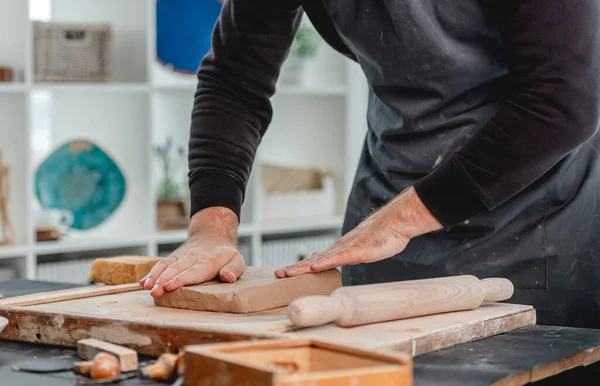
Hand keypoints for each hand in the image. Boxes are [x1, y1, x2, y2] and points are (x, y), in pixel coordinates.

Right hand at [140, 207, 244, 296]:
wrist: (212, 235)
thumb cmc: (225, 254)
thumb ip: (234, 269)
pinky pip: (161, 264)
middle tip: (155, 292)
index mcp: (207, 262)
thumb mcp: (237, 260)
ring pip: (165, 266)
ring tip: (146, 287)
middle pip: (175, 270)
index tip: (170, 285)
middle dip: (163, 281)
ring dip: (155, 277)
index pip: (193, 271)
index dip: (181, 279)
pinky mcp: (173, 259)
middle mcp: (191, 259)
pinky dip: (151, 273)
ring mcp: (180, 258)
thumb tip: (227, 277)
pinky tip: (143, 283)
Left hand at [274, 187, 441, 277]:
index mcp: (340, 250)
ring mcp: (347, 248)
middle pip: (312, 260)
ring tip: (287, 273)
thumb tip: (343, 261)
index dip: (300, 268)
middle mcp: (339, 248)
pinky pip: (337, 258)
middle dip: (295, 268)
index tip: (286, 274)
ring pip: (320, 259)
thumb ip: (350, 256)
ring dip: (303, 267)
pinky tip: (313, 266)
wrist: (396, 223)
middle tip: (277, 274)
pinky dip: (324, 262)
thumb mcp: (363, 250)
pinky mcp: (357, 250)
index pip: (316, 260)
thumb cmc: (382, 236)